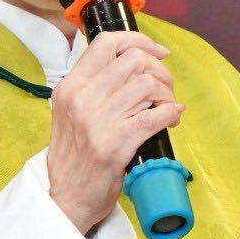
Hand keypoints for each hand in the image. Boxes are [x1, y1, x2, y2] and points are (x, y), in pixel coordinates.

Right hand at [46, 31, 182, 233]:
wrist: (67, 197)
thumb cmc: (75, 156)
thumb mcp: (70, 112)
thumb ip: (94, 86)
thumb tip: (134, 63)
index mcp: (71, 87)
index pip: (106, 43)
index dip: (139, 40)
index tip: (157, 51)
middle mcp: (82, 99)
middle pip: (134, 60)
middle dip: (160, 70)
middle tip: (165, 87)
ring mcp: (98, 121)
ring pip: (147, 85)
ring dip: (167, 94)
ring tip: (167, 107)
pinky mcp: (115, 144)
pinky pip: (154, 116)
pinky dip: (171, 113)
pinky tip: (172, 118)